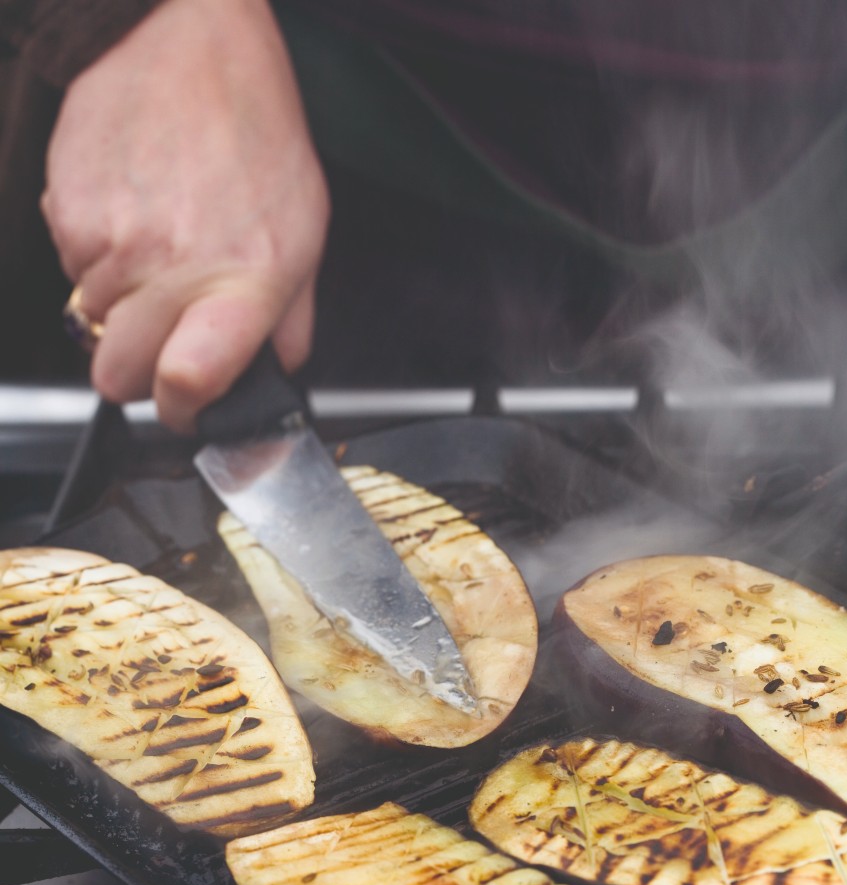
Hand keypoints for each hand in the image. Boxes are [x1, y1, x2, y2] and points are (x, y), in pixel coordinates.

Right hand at [41, 0, 329, 431]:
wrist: (187, 40)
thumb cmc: (254, 131)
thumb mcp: (304, 229)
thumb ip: (292, 317)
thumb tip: (279, 372)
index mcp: (244, 282)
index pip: (188, 383)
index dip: (182, 411)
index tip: (189, 405)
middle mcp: (174, 268)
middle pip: (118, 376)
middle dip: (138, 371)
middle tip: (163, 338)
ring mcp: (114, 242)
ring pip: (91, 323)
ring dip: (118, 306)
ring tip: (155, 249)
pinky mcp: (69, 212)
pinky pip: (70, 268)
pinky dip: (94, 257)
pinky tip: (131, 214)